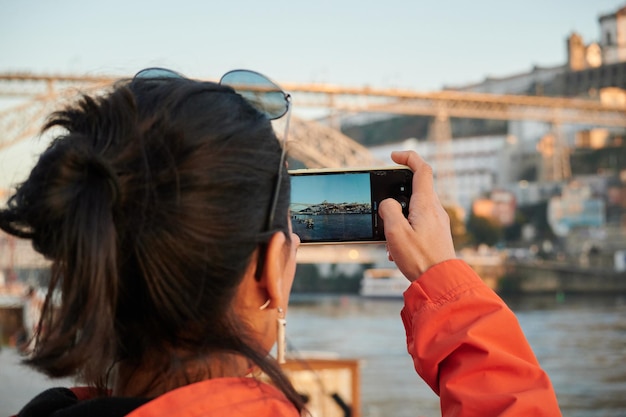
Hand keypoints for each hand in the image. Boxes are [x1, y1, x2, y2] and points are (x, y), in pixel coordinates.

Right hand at [378, 151, 455, 281]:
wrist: (440, 282)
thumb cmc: (420, 258)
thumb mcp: (396, 232)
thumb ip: (388, 210)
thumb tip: (387, 204)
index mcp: (426, 204)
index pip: (421, 169)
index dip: (408, 157)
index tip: (393, 157)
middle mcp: (435, 209)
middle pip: (416, 189)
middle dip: (396, 195)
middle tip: (383, 206)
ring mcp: (437, 222)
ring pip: (414, 209)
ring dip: (398, 218)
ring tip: (388, 239)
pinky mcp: (436, 234)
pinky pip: (417, 223)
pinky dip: (404, 230)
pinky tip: (397, 250)